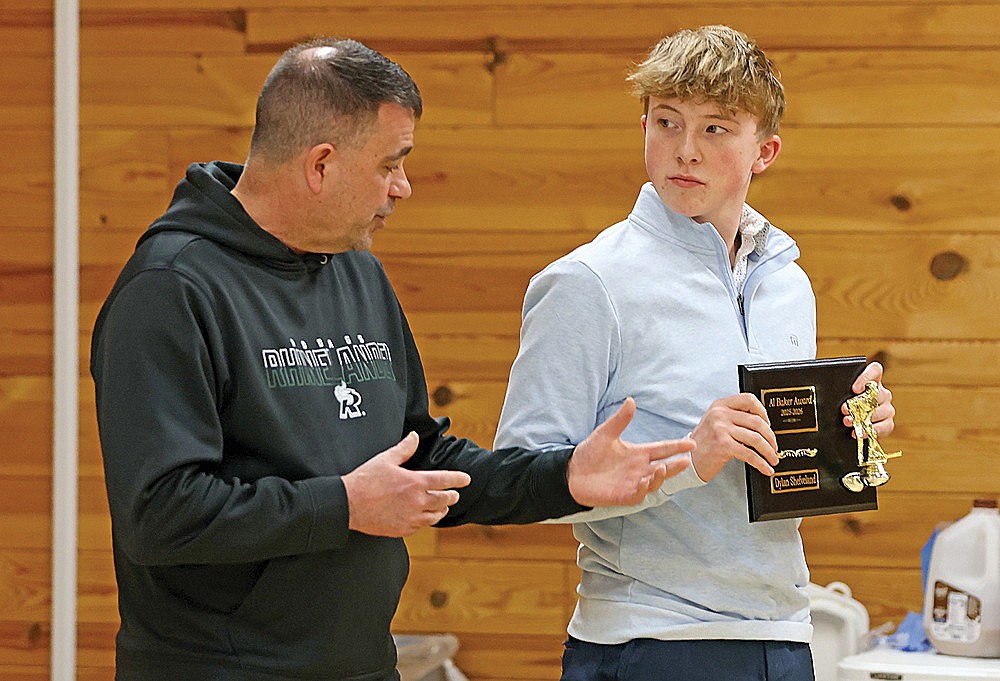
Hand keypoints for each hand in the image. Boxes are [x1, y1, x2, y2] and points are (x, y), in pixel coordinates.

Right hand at [342, 432, 470, 536]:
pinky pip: (420, 527)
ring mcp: (410, 518)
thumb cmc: (365, 480)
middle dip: (452, 496)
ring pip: (435, 517)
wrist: (348, 504)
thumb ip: (404, 448)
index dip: (458, 479)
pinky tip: (423, 518)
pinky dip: (424, 521)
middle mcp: (416, 502)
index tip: (466, 479)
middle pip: (444, 500)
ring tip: (442, 507)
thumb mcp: (385, 459)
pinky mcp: (402, 530)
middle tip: (455, 494)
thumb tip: (414, 437)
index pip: (445, 480)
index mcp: (415, 482)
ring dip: (441, 510)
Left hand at [567, 397, 692, 506]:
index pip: (662, 449)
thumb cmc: (589, 453)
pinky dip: (643, 488)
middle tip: (687, 460)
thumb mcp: (605, 433)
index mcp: (638, 453)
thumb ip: (620, 420)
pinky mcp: (624, 495)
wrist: (572, 472)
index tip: (692, 444)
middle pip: (664, 466)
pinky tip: (644, 480)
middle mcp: (639, 468)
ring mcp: (633, 483)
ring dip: (660, 476)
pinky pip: (639, 494)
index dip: (677, 446)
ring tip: (662, 467)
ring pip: (654, 481)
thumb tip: (631, 400)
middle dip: (676, 465)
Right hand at [689, 393, 778, 480]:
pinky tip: (765, 468)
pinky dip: (761, 463)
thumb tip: (762, 424)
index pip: (749, 400)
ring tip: (772, 459)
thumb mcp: (715, 423)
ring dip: (769, 451)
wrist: (689, 460)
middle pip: (757, 421)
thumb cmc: (703, 444)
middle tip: (774, 447)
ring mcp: (720, 428)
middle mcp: (720, 414)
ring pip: (756, 438)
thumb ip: (734, 418)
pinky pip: (749, 454)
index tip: (768, 425)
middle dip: (771, 437)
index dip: (763, 412)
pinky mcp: (722, 445)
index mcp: (720, 405)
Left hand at [842, 361, 894, 437]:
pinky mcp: (887, 423)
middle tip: (844, 409)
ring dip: (862, 417)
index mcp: (871, 381)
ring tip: (847, 422)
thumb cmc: (842, 406)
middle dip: (858, 402)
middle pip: (877, 393)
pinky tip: (857, 432)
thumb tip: (822, 388)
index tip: (854, 388)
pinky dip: (869, 430)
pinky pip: (884, 426)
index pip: (875, 370)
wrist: (847, 426)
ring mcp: (886, 408)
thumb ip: (838, 391)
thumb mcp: (839, 396)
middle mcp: (881, 393)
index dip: (866, 377)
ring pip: (880, 411)